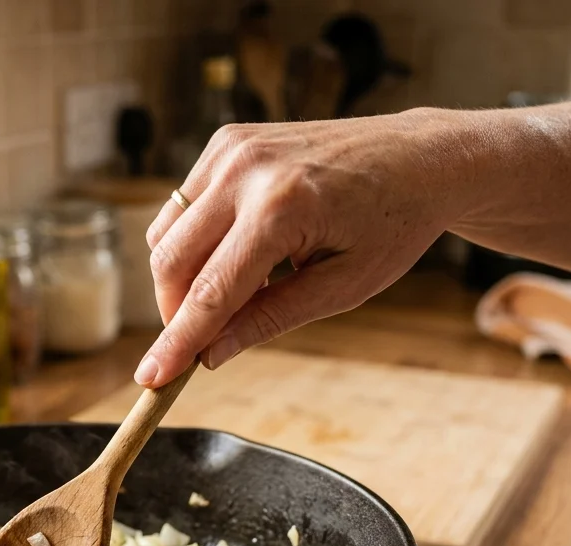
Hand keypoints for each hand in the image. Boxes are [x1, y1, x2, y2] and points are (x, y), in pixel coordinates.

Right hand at [138, 111, 472, 385]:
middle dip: (175, 312)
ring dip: (183, 277)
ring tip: (243, 288)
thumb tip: (211, 355)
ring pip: (166, 234)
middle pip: (171, 261)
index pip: (211, 292)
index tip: (150, 379)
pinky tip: (241, 250)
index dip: (177, 342)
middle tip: (201, 342)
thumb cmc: (392, 224)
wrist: (419, 157)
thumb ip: (270, 319)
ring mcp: (232, 148)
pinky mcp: (226, 140)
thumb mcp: (343, 288)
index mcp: (283, 207)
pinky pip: (182, 207)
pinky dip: (194, 241)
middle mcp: (247, 169)